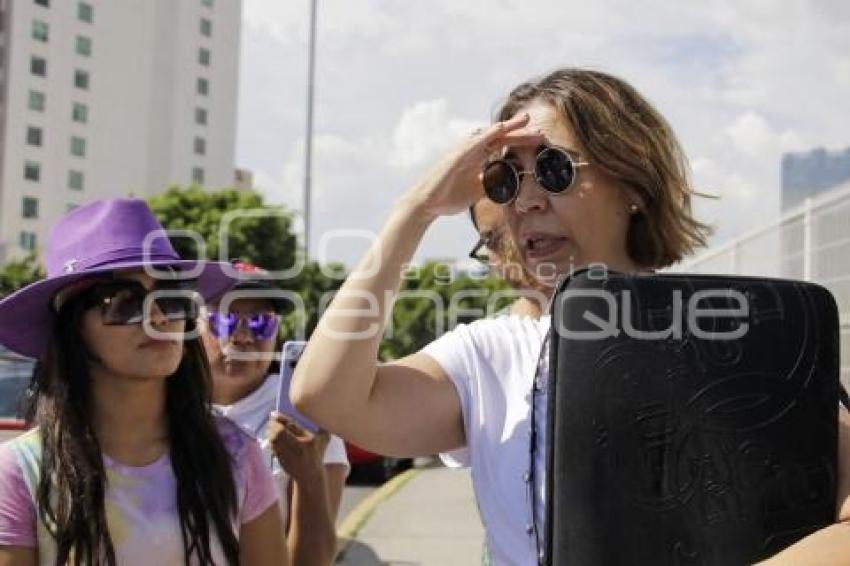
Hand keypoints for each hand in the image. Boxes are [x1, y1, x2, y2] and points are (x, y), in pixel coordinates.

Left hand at [267, 412, 330, 482]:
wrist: (311, 475)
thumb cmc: (318, 452)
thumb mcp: (324, 438)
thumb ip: (321, 424)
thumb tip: (309, 410)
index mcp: (310, 441)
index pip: (291, 426)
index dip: (281, 419)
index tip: (276, 414)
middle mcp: (299, 448)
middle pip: (279, 433)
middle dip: (273, 425)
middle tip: (272, 420)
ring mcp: (289, 455)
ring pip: (274, 440)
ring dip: (270, 432)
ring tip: (271, 427)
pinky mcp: (281, 460)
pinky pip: (273, 447)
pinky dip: (271, 440)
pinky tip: (272, 437)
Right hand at [403, 112, 543, 219]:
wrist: (427, 205)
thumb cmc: (449, 197)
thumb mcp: (477, 190)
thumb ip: (492, 183)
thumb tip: (510, 181)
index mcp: (477, 158)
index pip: (502, 146)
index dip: (520, 141)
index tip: (539, 139)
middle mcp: (471, 151)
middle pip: (500, 138)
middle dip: (520, 132)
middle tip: (540, 130)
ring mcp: (463, 152)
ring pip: (490, 136)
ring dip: (508, 127)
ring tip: (525, 120)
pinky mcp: (456, 157)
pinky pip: (475, 143)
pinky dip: (488, 135)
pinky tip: (501, 128)